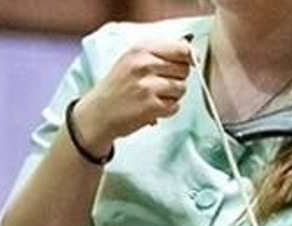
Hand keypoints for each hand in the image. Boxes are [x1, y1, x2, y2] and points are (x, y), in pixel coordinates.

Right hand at [73, 39, 191, 152]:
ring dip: (173, 95)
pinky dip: (168, 110)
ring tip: (155, 96)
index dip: (187, 58)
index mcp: (141, 49)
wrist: (100, 112)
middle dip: (178, 78)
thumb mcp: (132, 59)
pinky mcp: (152, 106)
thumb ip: (159, 54)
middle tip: (161, 84)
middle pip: (184, 69)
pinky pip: (175, 106)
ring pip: (182, 88)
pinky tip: (153, 107)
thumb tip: (190, 52)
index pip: (180, 48)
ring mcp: (148, 86)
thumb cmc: (119, 86)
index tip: (184, 64)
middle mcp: (144, 64)